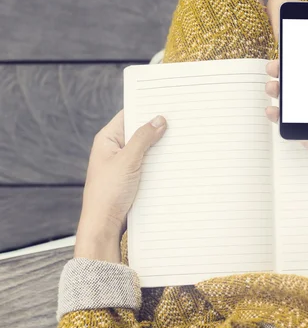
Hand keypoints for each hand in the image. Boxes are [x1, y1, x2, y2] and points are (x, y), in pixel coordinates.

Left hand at [74, 111, 166, 261]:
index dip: (146, 107)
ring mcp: (125, 164)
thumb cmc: (108, 193)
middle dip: (158, 127)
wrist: (105, 225)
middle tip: (179, 120)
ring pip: (147, 149)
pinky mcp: (134, 178)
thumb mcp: (128, 160)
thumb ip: (143, 138)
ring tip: (181, 138)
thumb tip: (159, 119)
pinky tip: (175, 159)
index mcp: (108, 139)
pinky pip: (150, 164)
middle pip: (140, 131)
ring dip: (161, 146)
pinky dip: (161, 161)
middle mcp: (116, 149)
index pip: (129, 115)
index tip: (167, 102)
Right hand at [265, 48, 307, 200]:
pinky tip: (272, 110)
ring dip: (279, 91)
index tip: (293, 47)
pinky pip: (289, 123)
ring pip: (293, 100)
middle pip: (303, 82)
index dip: (307, 58)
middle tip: (275, 67)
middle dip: (286, 72)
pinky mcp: (307, 134)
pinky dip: (278, 116)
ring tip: (272, 87)